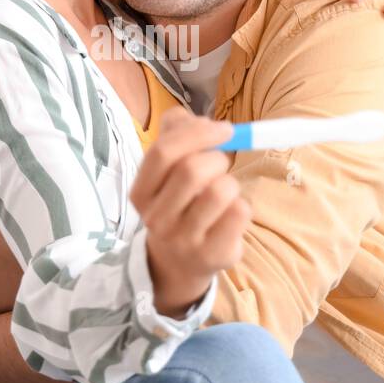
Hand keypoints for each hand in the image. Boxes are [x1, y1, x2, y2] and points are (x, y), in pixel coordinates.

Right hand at [129, 109, 249, 316]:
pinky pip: (240, 212)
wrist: (178, 264)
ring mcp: (184, 240)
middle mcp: (157, 219)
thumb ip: (174, 134)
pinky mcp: (213, 254)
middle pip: (191, 170)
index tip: (224, 129)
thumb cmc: (177, 204)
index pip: (163, 152)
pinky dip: (243, 204)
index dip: (198, 133)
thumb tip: (193, 118)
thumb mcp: (167, 172)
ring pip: (220, 190)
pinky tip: (230, 214)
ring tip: (224, 192)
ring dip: (230, 181)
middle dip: (217, 157)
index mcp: (141, 193)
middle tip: (222, 164)